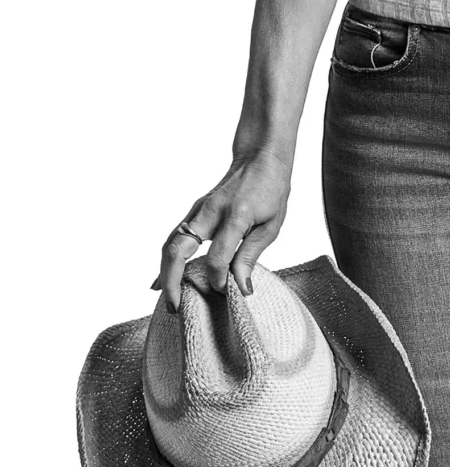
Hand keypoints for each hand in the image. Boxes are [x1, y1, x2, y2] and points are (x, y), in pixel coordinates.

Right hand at [153, 146, 292, 311]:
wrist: (260, 158)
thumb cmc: (270, 190)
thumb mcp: (271, 225)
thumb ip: (251, 255)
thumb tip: (241, 288)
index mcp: (235, 215)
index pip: (217, 257)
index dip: (218, 280)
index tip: (227, 293)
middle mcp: (210, 211)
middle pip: (178, 249)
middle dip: (172, 281)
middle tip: (175, 308)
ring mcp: (198, 210)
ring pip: (170, 244)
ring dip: (164, 273)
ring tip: (168, 301)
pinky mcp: (194, 212)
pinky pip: (174, 238)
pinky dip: (167, 260)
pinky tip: (161, 280)